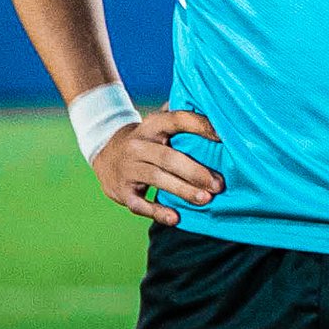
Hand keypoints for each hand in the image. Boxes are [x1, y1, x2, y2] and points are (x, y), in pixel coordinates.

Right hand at [92, 109, 224, 225]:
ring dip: (183, 191)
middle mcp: (138, 145)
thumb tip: (215, 110)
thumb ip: (180, 118)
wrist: (106, 153)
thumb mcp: (157, 124)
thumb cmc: (146, 140)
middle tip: (218, 184)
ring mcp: (129, 168)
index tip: (223, 137)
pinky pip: (140, 204)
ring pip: (158, 179)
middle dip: (195, 172)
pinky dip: (158, 211)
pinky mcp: (122, 191)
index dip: (200, 126)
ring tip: (206, 199)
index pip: (177, 120)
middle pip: (169, 157)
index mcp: (152, 125)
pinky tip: (176, 218)